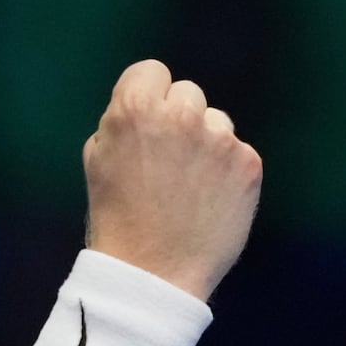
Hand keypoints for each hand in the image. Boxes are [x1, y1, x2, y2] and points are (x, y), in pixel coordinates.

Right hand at [81, 60, 261, 300]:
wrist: (152, 274)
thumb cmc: (116, 216)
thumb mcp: (97, 157)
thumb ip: (121, 120)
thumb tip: (149, 104)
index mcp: (135, 107)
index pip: (151, 71)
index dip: (147, 97)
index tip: (147, 125)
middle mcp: (181, 114)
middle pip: (186, 93)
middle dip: (178, 118)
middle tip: (168, 160)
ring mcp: (220, 138)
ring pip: (216, 121)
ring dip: (206, 143)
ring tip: (190, 185)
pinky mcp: (248, 164)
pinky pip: (238, 152)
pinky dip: (227, 171)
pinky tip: (210, 199)